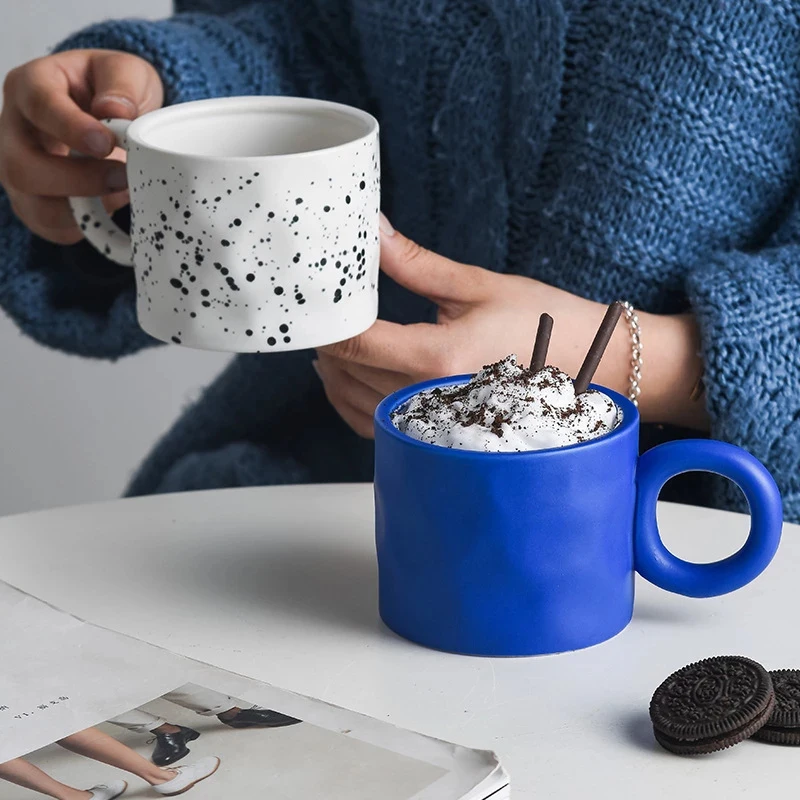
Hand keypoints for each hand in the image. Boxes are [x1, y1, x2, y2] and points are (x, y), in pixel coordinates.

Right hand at [0, 49, 162, 243]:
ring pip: (35, 206)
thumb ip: (121, 84)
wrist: (109, 116)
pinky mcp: (35, 203)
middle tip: (122, 176)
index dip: (71, 128)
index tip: (106, 144)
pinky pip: (54, 229)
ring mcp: (19, 170)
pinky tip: (112, 206)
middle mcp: (14, 130)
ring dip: (85, 209)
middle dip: (77, 180)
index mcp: (31, 85)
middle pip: (21, 167)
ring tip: (122, 193)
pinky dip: (87, 226)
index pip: (38, 106)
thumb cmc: (111, 90)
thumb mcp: (125, 71)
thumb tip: (114, 111)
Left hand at [316, 220, 708, 436]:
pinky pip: (377, 428)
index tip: (313, 300)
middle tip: (322, 310)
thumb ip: (416, 264)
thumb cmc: (548, 328)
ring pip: (355, 405)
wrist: (594, 372)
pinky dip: (354, 404)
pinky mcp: (439, 435)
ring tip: (333, 342)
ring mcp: (435, 426)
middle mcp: (433, 400)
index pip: (357, 342)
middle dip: (329, 340)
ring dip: (335, 373)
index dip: (326, 321)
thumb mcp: (479, 287)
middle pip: (349, 372)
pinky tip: (351, 380)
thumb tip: (373, 232)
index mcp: (441, 359)